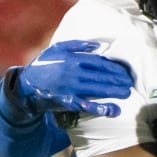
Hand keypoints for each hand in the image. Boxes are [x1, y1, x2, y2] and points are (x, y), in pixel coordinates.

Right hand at [13, 39, 131, 118]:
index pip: (99, 62)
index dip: (113, 66)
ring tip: (126, 93)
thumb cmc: (44, 65)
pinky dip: (101, 108)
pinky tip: (113, 110)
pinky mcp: (67, 102)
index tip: (124, 70)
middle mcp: (73, 73)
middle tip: (130, 82)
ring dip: (114, 92)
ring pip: (97, 89)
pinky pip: (87, 105)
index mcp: (72, 59)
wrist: (26, 86)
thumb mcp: (57, 49)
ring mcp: (70, 88)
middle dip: (118, 79)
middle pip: (101, 75)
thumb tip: (97, 46)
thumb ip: (77, 45)